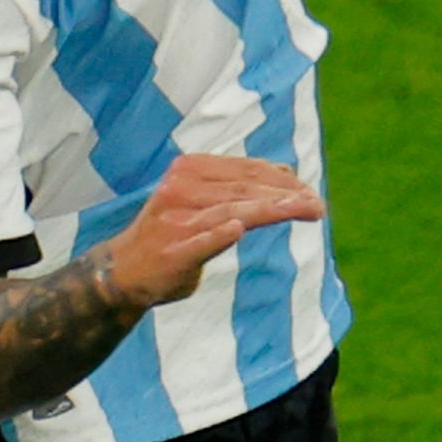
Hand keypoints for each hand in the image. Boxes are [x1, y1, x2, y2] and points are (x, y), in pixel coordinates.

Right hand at [106, 155, 325, 308]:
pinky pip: (200, 242)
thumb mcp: (199, 199)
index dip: (280, 180)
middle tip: (317, 206)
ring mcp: (177, 222)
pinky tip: (236, 229)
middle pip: (244, 190)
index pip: (244, 171)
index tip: (309, 192)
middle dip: (286, 196)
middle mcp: (182, 190)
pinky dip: (217, 235)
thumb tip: (284, 172)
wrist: (123, 271)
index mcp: (189, 170)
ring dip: (271, 210)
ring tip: (304, 211)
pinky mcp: (174, 253)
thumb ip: (234, 186)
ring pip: (232, 211)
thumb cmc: (170, 233)